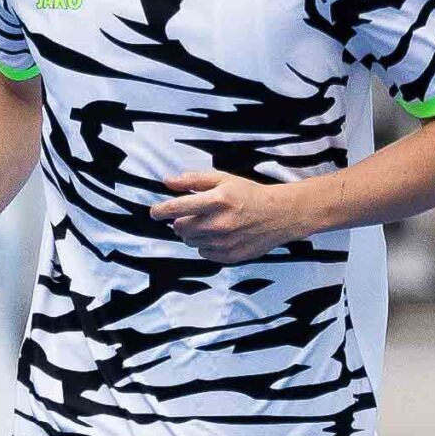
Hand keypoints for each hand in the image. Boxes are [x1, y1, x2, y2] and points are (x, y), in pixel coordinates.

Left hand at [157, 166, 309, 262]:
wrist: (279, 215)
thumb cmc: (250, 195)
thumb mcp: (223, 179)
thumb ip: (193, 180)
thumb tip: (168, 182)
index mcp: (218, 200)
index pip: (178, 208)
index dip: (160, 211)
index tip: (155, 212)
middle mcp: (220, 223)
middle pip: (180, 228)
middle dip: (180, 221)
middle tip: (191, 215)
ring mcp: (224, 242)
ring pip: (190, 241)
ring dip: (193, 233)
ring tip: (211, 223)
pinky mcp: (229, 256)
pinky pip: (203, 253)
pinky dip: (206, 245)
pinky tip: (219, 235)